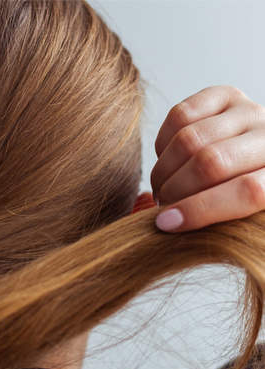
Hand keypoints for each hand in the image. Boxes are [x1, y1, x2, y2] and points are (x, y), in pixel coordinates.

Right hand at [151, 86, 264, 231]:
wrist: (254, 157)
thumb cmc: (244, 195)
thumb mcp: (244, 220)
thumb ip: (221, 219)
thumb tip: (171, 224)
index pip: (247, 192)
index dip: (200, 210)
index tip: (166, 223)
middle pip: (210, 162)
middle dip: (175, 189)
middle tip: (163, 205)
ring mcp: (248, 112)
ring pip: (188, 139)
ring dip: (163, 170)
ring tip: (162, 186)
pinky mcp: (224, 95)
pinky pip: (179, 115)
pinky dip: (162, 143)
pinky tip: (167, 159)